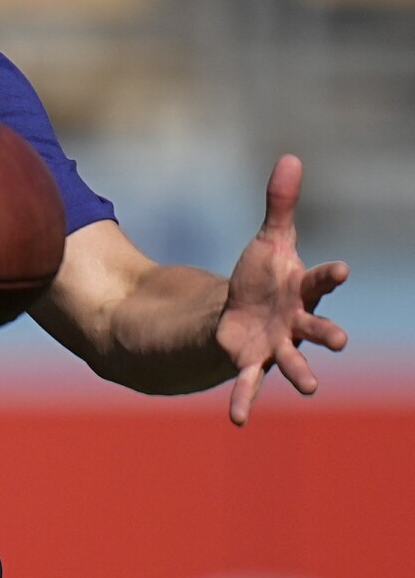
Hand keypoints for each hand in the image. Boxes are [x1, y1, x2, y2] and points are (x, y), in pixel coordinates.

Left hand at [214, 155, 349, 425]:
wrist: (244, 310)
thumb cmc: (264, 275)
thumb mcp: (269, 239)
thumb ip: (279, 204)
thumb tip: (290, 157)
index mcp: (302, 290)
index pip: (320, 280)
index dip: (329, 275)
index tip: (341, 270)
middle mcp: (296, 322)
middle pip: (316, 327)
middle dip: (327, 333)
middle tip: (340, 340)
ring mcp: (278, 345)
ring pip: (292, 360)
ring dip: (301, 372)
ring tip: (309, 387)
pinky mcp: (252, 362)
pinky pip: (249, 383)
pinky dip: (244, 400)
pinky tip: (237, 420)